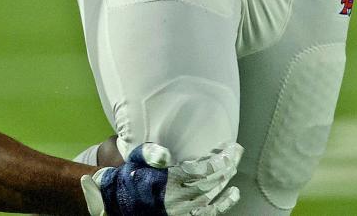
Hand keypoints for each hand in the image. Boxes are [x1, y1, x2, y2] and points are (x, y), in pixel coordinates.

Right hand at [82, 142, 241, 215]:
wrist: (119, 203)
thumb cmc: (129, 177)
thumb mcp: (135, 159)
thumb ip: (150, 153)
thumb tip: (165, 153)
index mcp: (168, 181)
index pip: (203, 170)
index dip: (219, 160)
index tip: (230, 147)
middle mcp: (178, 198)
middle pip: (212, 181)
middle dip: (228, 165)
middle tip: (237, 151)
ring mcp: (183, 211)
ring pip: (213, 196)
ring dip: (227, 180)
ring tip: (235, 165)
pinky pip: (210, 213)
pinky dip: (224, 203)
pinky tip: (234, 193)